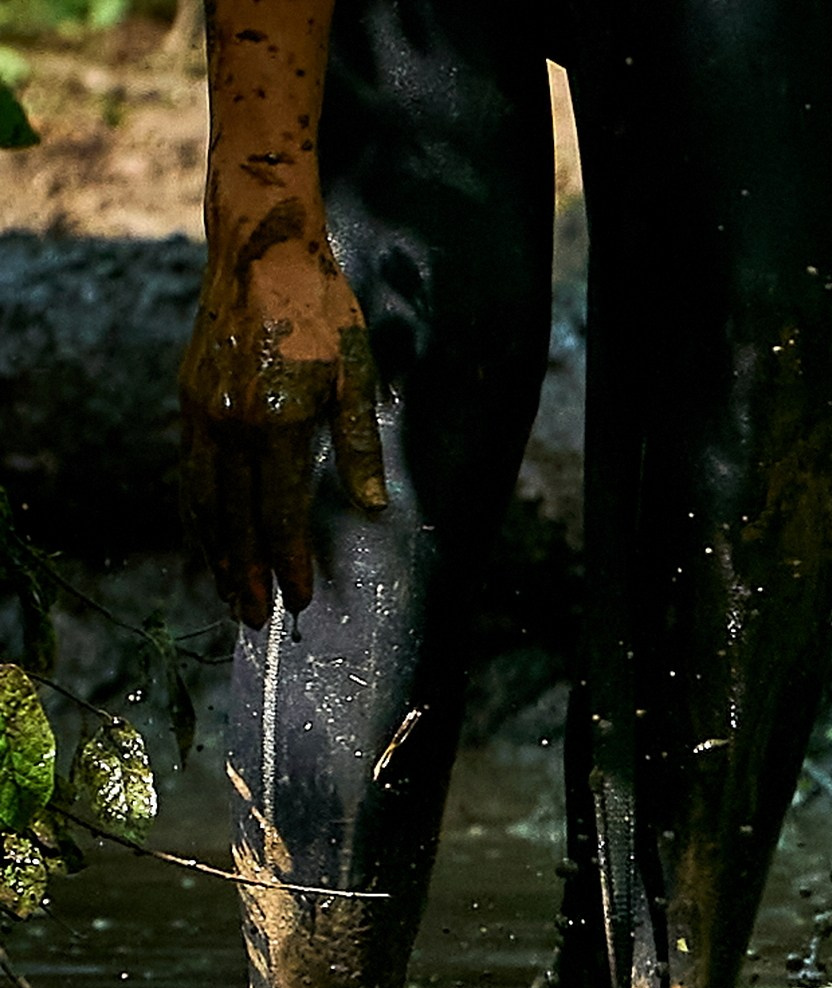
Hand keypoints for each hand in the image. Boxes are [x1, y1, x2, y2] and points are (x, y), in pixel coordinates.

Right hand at [179, 203, 386, 623]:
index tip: (299, 597)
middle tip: (256, 620)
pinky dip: (200, 511)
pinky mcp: (189, 398)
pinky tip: (210, 536)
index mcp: (275, 421)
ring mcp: (201, 411)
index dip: (289, 560)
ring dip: (217, 551)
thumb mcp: (356, 378)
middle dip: (246, 573)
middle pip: (234, 517)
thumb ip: (359, 447)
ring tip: (230, 593)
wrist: (262, 253)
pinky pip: (192, 470)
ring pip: (204, 499)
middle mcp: (230, 423)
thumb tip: (371, 508)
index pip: (279, 512)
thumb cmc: (323, 313)